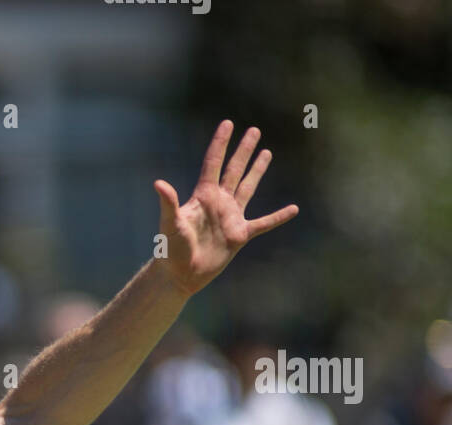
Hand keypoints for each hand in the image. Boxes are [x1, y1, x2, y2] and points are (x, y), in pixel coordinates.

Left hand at [154, 120, 298, 295]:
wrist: (180, 275)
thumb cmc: (170, 250)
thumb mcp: (170, 224)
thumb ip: (168, 204)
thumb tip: (158, 184)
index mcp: (203, 196)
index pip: (213, 163)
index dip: (220, 143)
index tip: (228, 123)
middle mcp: (219, 203)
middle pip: (234, 170)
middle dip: (243, 150)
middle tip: (254, 130)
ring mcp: (230, 218)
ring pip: (248, 188)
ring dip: (257, 171)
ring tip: (266, 152)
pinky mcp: (239, 236)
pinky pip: (263, 223)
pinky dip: (278, 217)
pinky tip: (293, 209)